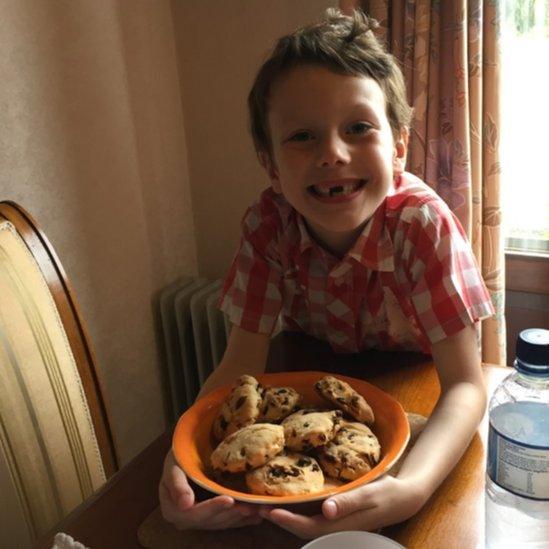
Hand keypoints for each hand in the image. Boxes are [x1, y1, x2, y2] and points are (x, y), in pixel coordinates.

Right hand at [159, 450, 262, 529]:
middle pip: (211, 521)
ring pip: (222, 523)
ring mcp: (200, 520)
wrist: (186, 457)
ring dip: (240, 517)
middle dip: (231, 514)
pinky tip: (257, 514)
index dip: (212, 508)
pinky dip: (244, 519)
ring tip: (256, 509)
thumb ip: (177, 484)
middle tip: (249, 506)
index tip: (229, 500)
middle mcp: (186, 520)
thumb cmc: (178, 458)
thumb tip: (185, 505)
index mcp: (172, 510)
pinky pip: (229, 521)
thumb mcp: (173, 465)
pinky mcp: (213, 518)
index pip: (194, 514)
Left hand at [259, 475, 425, 539]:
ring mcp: (336, 523)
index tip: (267, 510)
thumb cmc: (386, 492)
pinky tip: (290, 500)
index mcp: (340, 524)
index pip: (307, 526)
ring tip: (267, 503)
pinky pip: (313, 517)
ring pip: (306, 524)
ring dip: (286, 516)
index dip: (286, 520)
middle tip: (257, 507)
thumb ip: (348, 501)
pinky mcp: (337, 516)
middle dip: (279, 519)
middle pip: (301, 528)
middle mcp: (335, 527)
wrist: (403, 497)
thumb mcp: (369, 493)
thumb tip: (326, 510)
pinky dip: (299, 511)